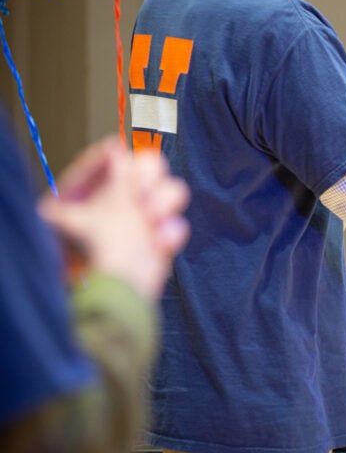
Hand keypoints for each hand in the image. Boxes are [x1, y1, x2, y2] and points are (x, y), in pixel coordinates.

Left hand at [37, 138, 190, 299]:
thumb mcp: (113, 209)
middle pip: (131, 179)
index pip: (87, 172)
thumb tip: (121, 154)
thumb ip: (121, 179)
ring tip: (152, 217)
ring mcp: (128, 233)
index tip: (118, 147)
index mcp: (68, 211)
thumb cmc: (108, 260)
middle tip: (142, 186)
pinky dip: (169, 232)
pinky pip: (169, 226)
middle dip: (143, 180)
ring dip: (162, 203)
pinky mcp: (152, 249)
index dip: (105, 158)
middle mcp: (97, 219)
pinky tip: (160, 241)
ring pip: (158, 197)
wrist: (127, 305)